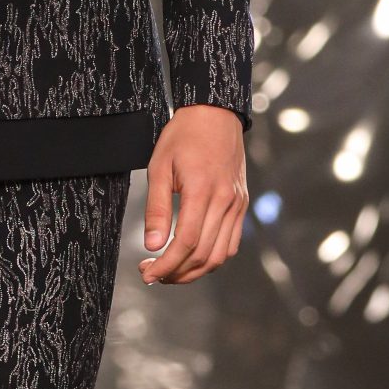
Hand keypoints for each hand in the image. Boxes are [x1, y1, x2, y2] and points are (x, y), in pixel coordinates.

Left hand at [139, 105, 246, 284]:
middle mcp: (225, 201)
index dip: (166, 265)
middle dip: (176, 272)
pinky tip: (191, 257)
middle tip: (152, 275)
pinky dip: (212, 258)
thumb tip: (153, 245)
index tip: (148, 274)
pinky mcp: (241, 204)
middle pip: (203, 255)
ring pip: (220, 255)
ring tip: (170, 271)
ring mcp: (237, 204)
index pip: (185, 243)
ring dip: (194, 271)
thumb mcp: (160, 167)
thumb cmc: (183, 137)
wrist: (215, 114)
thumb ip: (156, 209)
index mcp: (202, 191)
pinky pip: (230, 243)